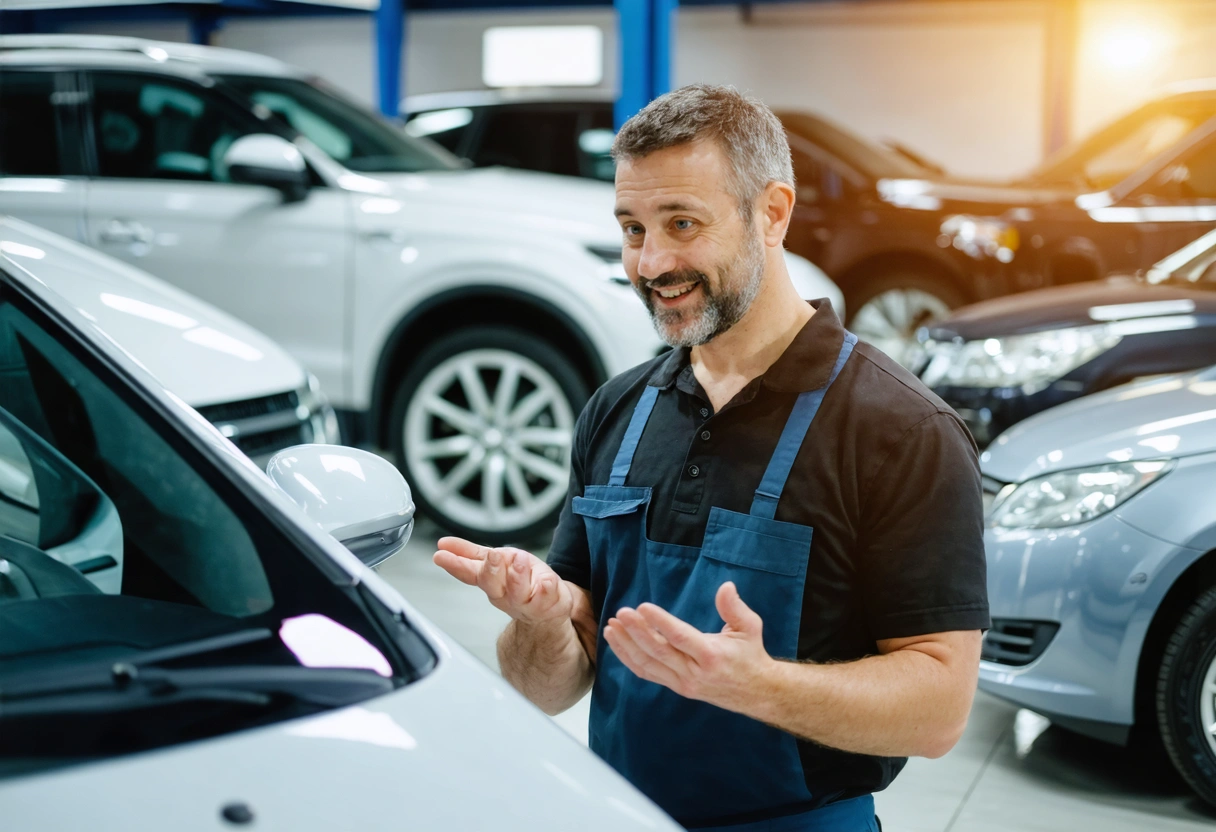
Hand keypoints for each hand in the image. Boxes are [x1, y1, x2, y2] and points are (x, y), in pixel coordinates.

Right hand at [433, 537, 572, 625]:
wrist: (548, 606)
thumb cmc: (521, 580)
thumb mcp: (496, 561)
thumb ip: (471, 553)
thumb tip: (444, 544)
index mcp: (490, 582)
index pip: (469, 572)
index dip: (455, 564)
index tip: (441, 554)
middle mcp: (504, 594)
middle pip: (492, 583)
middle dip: (490, 569)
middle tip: (491, 556)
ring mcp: (525, 601)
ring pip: (518, 591)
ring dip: (518, 576)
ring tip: (520, 560)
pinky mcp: (548, 603)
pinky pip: (547, 595)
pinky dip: (547, 587)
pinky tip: (547, 582)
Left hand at [603, 581, 773, 712]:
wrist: (756, 693)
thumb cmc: (750, 655)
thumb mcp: (750, 628)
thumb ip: (734, 608)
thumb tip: (725, 586)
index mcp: (712, 656)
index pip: (680, 638)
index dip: (660, 622)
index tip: (642, 607)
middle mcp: (694, 673)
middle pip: (659, 652)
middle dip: (636, 632)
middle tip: (621, 613)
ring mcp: (683, 683)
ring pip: (648, 665)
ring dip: (627, 646)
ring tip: (612, 627)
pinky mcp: (676, 687)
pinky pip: (648, 674)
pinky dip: (629, 659)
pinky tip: (618, 644)